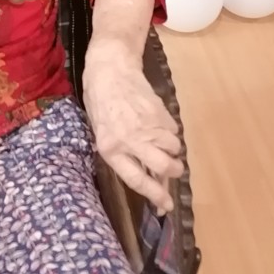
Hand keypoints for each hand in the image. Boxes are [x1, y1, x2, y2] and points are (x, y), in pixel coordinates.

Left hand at [83, 50, 182, 213]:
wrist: (110, 68)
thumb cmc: (98, 98)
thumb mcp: (99, 129)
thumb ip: (116, 149)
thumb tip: (137, 167)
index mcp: (110, 148)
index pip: (137, 180)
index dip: (155, 195)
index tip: (166, 206)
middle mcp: (131, 141)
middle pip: (163, 167)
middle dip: (173, 172)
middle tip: (174, 169)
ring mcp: (148, 126)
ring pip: (173, 148)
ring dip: (172, 149)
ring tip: (162, 140)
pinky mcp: (160, 112)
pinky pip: (173, 130)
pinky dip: (170, 131)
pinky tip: (158, 122)